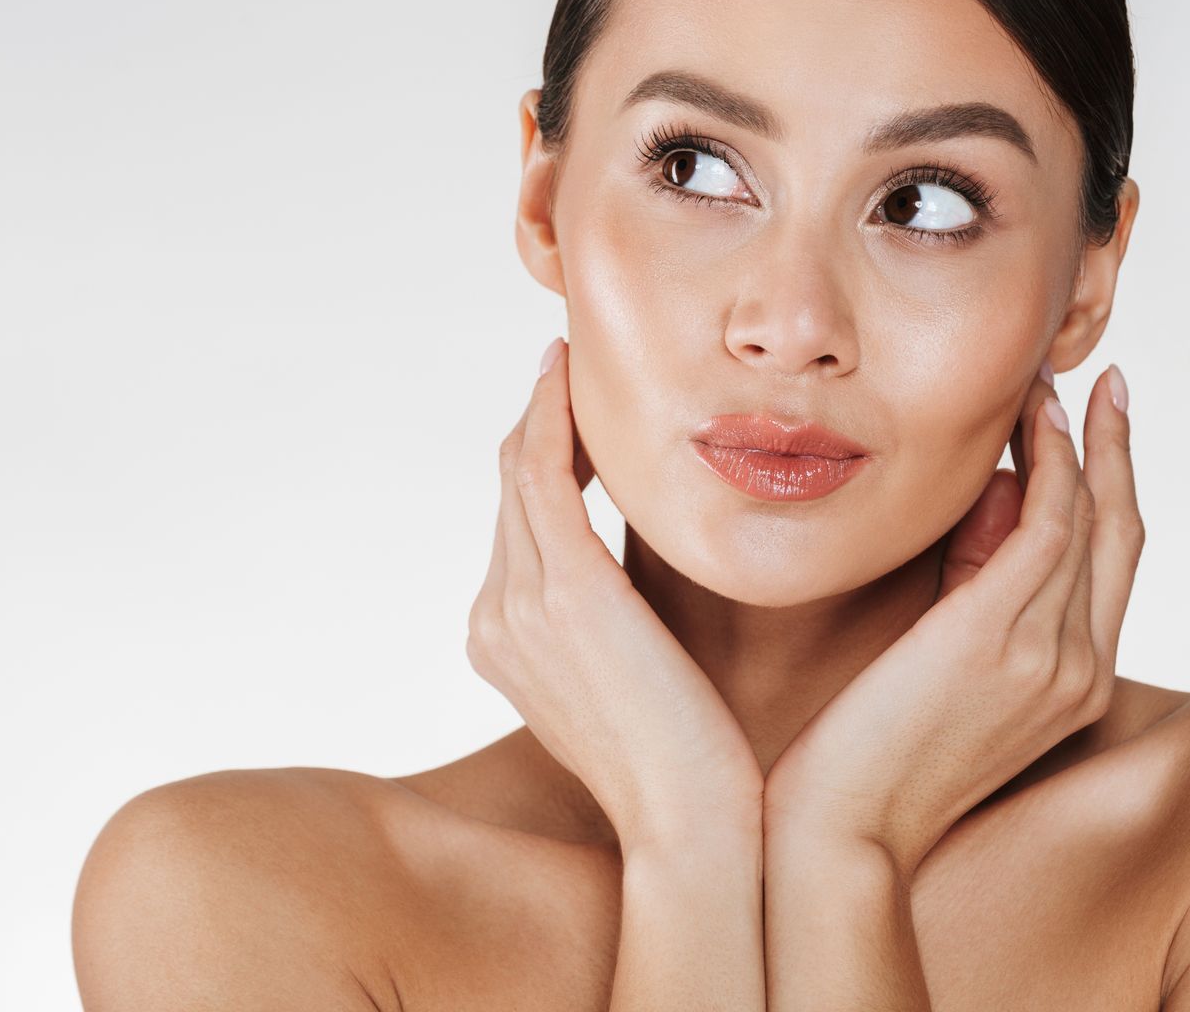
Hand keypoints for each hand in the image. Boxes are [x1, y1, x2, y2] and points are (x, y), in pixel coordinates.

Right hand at [466, 336, 764, 851]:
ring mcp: (519, 605)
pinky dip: (552, 416)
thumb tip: (653, 587)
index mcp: (504, 643)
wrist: (695, 829)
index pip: (518, 524)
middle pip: (510, 488)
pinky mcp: (564, 591)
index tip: (581, 411)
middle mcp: (495, 619)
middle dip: (541, 421)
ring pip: (520, 471)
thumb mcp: (641, 681)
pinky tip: (573, 376)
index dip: (545, 458)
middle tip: (578, 364)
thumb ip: (626, 627)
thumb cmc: (693, 765)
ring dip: (546, 406)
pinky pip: (541, 474)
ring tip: (578, 360)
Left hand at [762, 365, 1142, 875]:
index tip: (1097, 424)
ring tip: (1050, 381)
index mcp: (1077, 688)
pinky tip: (1033, 419)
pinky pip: (1050, 522)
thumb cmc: (869, 758)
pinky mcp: (1001, 636)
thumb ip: (975, 588)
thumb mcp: (942, 664)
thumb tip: (993, 497)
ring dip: (1074, 437)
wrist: (839, 836)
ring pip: (1087, 516)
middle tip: (1103, 381)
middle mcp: (1081, 671)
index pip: (1113, 566)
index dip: (1113, 487)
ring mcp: (1050, 656)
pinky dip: (1051, 461)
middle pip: (1120, 531)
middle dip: (1114, 448)